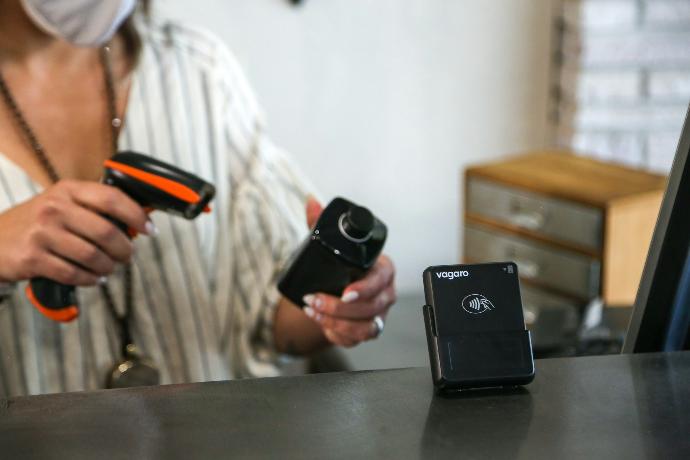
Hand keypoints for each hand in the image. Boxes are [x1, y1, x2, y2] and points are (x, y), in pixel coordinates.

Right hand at [0, 179, 151, 284]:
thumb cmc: (35, 224)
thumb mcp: (62, 205)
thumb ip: (94, 209)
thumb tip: (138, 220)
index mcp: (67, 190)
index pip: (112, 198)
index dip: (136, 215)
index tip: (149, 229)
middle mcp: (54, 208)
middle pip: (106, 232)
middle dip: (124, 249)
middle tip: (127, 256)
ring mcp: (41, 233)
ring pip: (93, 256)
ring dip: (108, 267)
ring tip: (108, 269)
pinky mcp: (32, 258)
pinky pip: (73, 273)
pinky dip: (89, 280)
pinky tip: (92, 279)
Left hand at [301, 197, 395, 346]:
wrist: (335, 291)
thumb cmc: (339, 266)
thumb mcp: (329, 244)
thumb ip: (320, 223)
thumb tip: (311, 202)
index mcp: (382, 269)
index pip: (381, 280)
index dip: (365, 289)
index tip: (345, 292)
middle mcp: (385, 293)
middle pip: (372, 307)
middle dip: (340, 308)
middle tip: (314, 300)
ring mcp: (378, 314)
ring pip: (366, 327)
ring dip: (336, 322)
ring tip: (312, 310)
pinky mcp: (367, 331)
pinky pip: (356, 338)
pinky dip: (336, 333)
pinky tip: (319, 322)